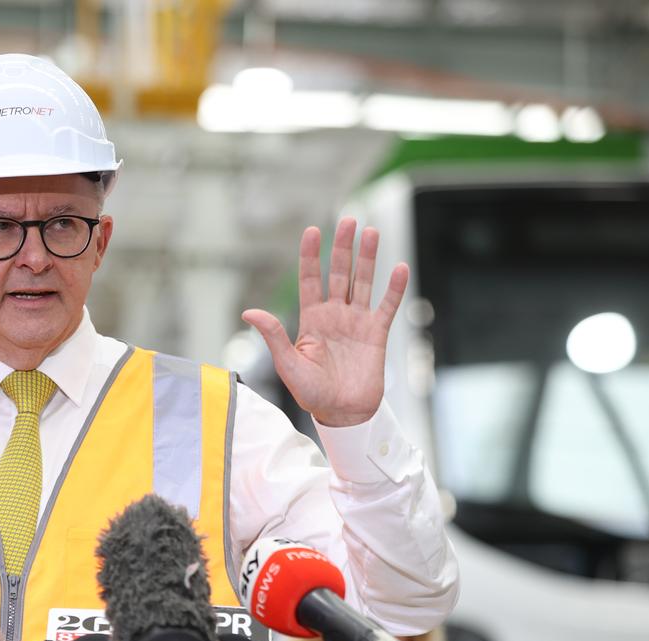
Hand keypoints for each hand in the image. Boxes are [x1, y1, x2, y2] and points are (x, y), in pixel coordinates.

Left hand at [241, 217, 407, 426]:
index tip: (312, 230)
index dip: (311, 255)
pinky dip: (394, 288)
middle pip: (339, 273)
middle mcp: (334, 315)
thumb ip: (273, 335)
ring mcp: (356, 322)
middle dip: (342, 247)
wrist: (341, 413)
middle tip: (348, 220)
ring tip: (371, 232)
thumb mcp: (287, 363)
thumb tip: (249, 312)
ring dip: (368, 258)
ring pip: (363, 282)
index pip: (310, 279)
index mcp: (310, 319)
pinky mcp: (377, 334)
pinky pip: (387, 306)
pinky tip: (399, 267)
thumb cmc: (310, 392)